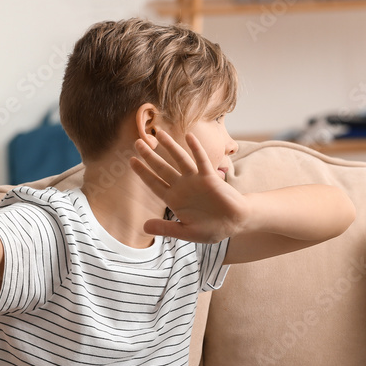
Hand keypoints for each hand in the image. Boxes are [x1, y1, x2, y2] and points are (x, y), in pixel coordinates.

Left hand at [130, 129, 251, 242]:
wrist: (234, 223)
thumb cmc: (211, 228)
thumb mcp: (186, 232)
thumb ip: (166, 228)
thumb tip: (144, 227)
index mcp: (174, 200)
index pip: (154, 183)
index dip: (143, 172)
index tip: (131, 161)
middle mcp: (182, 186)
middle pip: (162, 168)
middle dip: (149, 156)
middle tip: (137, 142)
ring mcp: (195, 180)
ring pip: (180, 159)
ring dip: (169, 146)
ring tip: (158, 133)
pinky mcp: (210, 177)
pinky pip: (202, 160)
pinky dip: (196, 149)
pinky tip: (189, 137)